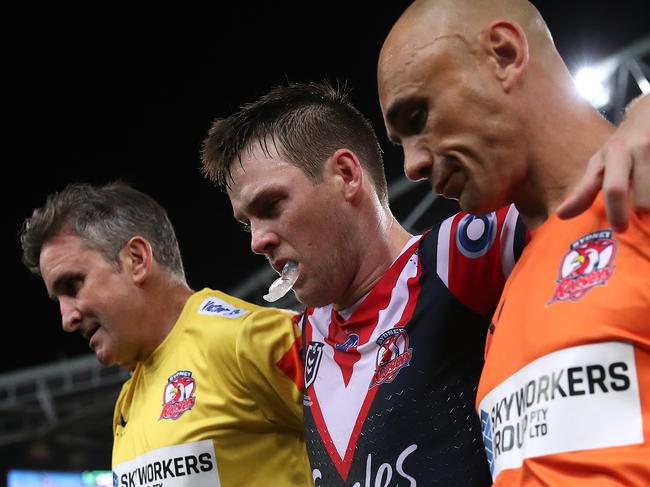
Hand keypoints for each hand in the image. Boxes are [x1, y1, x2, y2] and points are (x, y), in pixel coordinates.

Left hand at [557, 93, 649, 231]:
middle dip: (640, 212)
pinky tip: (649, 191)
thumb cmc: (621, 146)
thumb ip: (584, 190)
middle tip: (636, 220)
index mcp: (616, 154)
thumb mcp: (600, 163)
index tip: (620, 230)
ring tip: (645, 202)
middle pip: (643, 198)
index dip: (616, 213)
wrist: (649, 114)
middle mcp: (640, 149)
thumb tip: (561, 215)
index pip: (615, 189)